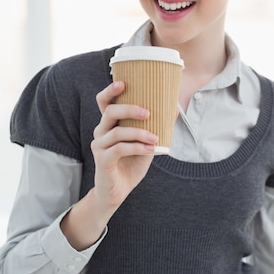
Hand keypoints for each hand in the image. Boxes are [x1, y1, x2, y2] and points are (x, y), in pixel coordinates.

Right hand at [91, 80, 157, 216]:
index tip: (123, 83)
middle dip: (130, 109)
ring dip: (139, 133)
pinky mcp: (102, 160)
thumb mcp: (147, 144)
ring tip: (155, 139)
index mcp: (110, 124)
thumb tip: (174, 110)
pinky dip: (137, 147)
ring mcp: (99, 146)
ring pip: (117, 131)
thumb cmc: (131, 164)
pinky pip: (119, 149)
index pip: (104, 102)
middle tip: (149, 113)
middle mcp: (101, 132)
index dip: (110, 90)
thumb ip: (156, 128)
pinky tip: (150, 150)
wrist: (118, 191)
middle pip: (110, 111)